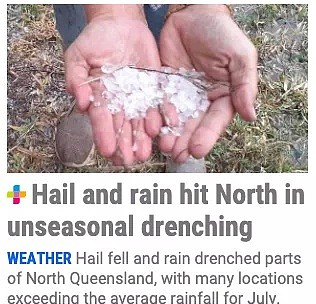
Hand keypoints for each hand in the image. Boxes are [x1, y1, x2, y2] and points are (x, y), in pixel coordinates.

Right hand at [64, 5, 161, 165]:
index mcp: (101, 98)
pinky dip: (160, 117)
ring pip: (141, 122)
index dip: (104, 135)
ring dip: (142, 139)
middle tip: (129, 161)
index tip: (107, 150)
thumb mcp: (78, 56)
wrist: (120, 25)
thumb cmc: (96, 40)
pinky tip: (160, 129)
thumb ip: (76, 78)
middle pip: (123, 127)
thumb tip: (80, 103)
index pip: (102, 120)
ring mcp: (139, 98)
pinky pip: (159, 105)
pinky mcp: (155, 89)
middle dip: (125, 144)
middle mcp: (120, 103)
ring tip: (144, 154)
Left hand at [159, 5, 257, 162]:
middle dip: (185, 141)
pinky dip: (156, 117)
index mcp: (222, 97)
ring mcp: (182, 96)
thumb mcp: (240, 56)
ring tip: (164, 147)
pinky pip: (160, 104)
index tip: (197, 150)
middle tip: (177, 156)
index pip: (215, 121)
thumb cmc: (220, 32)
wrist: (191, 13)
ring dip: (170, 134)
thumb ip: (245, 85)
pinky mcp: (165, 88)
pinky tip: (152, 129)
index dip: (207, 136)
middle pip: (194, 125)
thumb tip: (250, 116)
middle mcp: (202, 101)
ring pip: (176, 119)